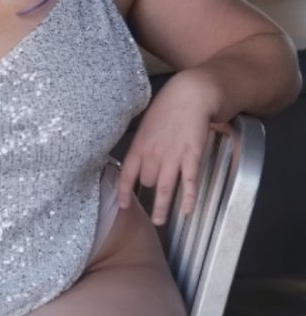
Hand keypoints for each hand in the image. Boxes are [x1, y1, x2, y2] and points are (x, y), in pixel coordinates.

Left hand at [117, 70, 219, 224]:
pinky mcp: (192, 156)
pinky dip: (188, 198)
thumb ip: (141, 142)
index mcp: (139, 146)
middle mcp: (153, 155)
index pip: (126, 175)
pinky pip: (189, 182)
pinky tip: (188, 211)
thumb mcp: (146, 123)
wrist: (191, 94)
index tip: (122, 205)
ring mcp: (173, 157)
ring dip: (163, 208)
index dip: (123, 192)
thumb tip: (138, 156)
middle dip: (151, 192)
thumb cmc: (168, 105)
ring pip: (164, 189)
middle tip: (154, 203)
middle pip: (148, 182)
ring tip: (160, 222)